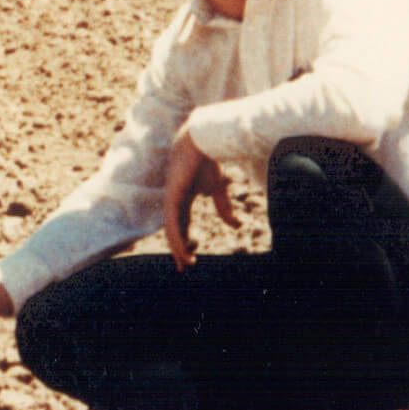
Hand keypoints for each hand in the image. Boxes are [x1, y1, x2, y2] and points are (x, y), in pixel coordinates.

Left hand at [162, 127, 235, 270]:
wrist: (202, 142)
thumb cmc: (207, 162)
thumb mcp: (218, 190)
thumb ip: (224, 209)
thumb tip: (237, 227)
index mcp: (182, 199)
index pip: (181, 225)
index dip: (185, 242)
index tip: (191, 259)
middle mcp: (174, 201)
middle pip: (174, 231)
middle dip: (179, 250)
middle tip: (184, 268)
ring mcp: (171, 199)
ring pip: (172, 231)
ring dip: (178, 249)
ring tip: (186, 263)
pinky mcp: (172, 197)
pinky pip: (172, 223)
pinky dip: (177, 238)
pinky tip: (181, 250)